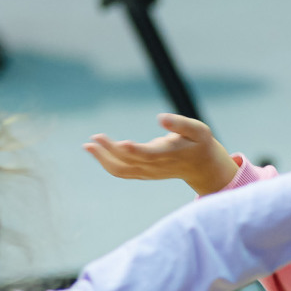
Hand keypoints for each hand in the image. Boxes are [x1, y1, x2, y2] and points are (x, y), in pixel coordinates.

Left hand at [84, 114, 238, 195]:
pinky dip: (107, 163)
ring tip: (88, 145)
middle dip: (110, 151)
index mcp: (170, 154)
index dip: (135, 151)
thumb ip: (180, 124)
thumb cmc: (199, 143)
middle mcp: (156, 166)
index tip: (122, 143)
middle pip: (129, 162)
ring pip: (122, 170)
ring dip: (103, 159)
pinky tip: (95, 150)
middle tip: (94, 137)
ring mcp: (148, 172)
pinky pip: (121, 171)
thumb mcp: (198, 130)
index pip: (149, 155)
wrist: (203, 168)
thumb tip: (160, 118)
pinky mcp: (143, 173)